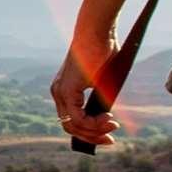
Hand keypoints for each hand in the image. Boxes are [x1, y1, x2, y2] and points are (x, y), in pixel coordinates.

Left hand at [51, 27, 119, 147]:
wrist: (97, 31)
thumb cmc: (103, 50)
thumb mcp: (103, 81)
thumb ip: (101, 98)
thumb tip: (106, 116)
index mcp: (65, 90)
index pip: (72, 121)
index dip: (90, 131)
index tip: (109, 131)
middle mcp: (58, 92)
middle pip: (70, 128)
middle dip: (92, 137)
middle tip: (111, 140)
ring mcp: (60, 92)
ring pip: (73, 126)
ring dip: (94, 132)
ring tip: (112, 127)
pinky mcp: (67, 90)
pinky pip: (77, 119)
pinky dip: (93, 124)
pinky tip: (108, 119)